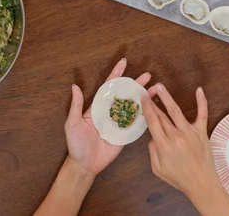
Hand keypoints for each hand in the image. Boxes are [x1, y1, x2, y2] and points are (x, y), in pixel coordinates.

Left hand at [64, 58, 150, 176]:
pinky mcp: (125, 134)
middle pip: (125, 94)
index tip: (124, 63)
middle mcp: (110, 112)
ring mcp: (119, 123)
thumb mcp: (72, 123)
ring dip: (144, 97)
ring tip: (155, 88)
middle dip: (136, 84)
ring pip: (133, 106)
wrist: (84, 164)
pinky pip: (137, 123)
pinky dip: (145, 115)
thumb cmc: (76, 144)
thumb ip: (75, 105)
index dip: (116, 74)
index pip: (109, 87)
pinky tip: (154, 107)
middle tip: (147, 75)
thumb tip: (75, 86)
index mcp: (98, 107)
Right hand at [142, 83, 228, 215]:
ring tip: (160, 86)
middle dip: (153, 102)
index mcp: (164, 146)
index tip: (142, 100)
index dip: (146, 109)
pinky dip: (202, 102)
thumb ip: (152, 151)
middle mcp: (177, 137)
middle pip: (162, 116)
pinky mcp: (202, 132)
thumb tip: (153, 136)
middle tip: (147, 91)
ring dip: (167, 97)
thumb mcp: (158, 168)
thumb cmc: (179, 178)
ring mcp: (190, 133)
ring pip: (176, 111)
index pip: (153, 122)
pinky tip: (199, 90)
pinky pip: (202, 114)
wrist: (202, 184)